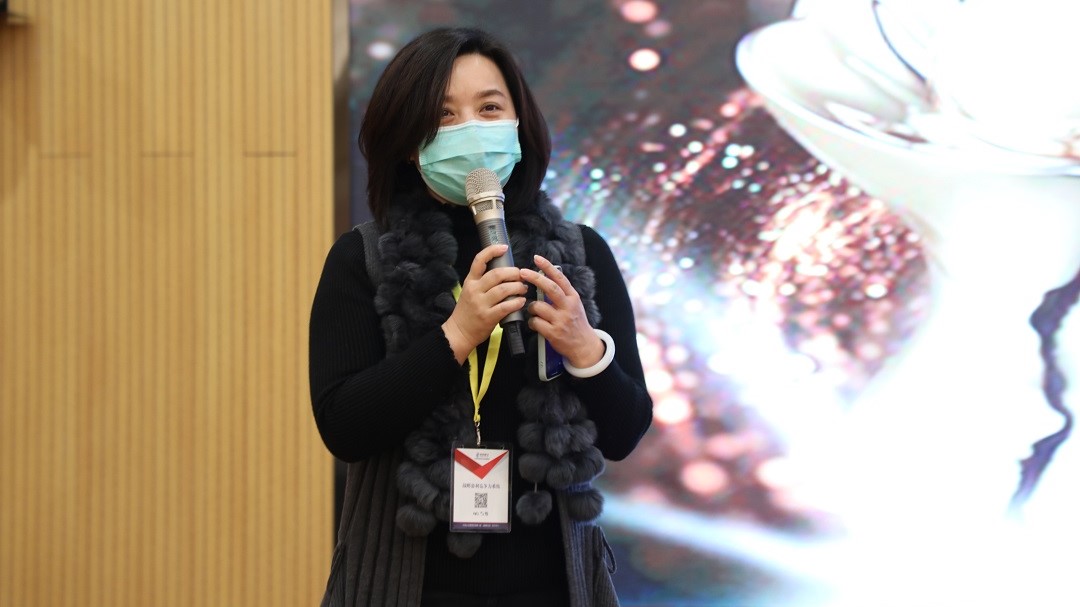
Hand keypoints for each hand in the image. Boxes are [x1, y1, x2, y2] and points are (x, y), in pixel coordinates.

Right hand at [441, 244, 527, 363]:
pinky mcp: (488, 317)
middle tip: (521, 276)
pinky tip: (521, 301)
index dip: (492, 251)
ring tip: (523, 289)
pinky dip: (516, 302)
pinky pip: (506, 306)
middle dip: (513, 273)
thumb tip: (506, 272)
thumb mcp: (470, 292)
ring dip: (518, 287)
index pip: (479, 260)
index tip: (504, 248)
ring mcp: (480, 304)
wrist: (459, 332)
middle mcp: (475, 290)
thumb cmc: (468, 311)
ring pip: (503, 289)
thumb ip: (484, 282)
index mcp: (470, 281)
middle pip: (497, 274)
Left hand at [522, 255, 604, 368]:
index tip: (537, 258)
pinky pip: (535, 322)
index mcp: (573, 297)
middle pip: (550, 288)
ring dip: (530, 307)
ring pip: (537, 306)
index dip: (548, 267)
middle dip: (535, 278)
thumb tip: (545, 277)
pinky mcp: (553, 333)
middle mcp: (568, 307)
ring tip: (533, 311)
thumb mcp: (574, 304)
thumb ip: (562, 293)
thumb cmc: (576, 323)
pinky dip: (531, 322)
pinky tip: (535, 324)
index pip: (560, 278)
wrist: (584, 345)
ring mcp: (561, 320)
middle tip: (522, 272)